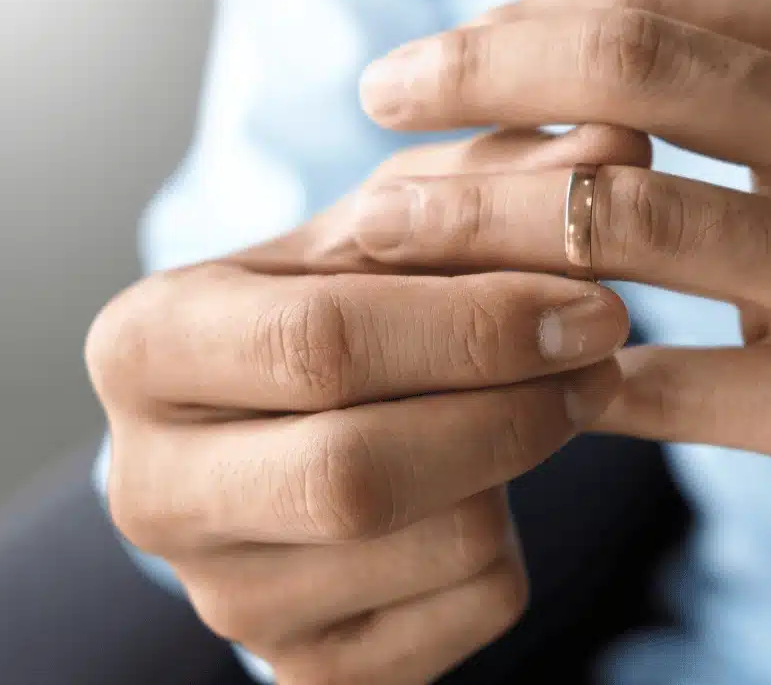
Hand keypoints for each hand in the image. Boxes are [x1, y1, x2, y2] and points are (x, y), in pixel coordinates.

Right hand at [87, 125, 648, 683]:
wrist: (292, 436)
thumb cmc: (348, 308)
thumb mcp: (396, 228)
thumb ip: (497, 179)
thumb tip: (625, 139)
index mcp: (145, 345)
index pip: (319, 341)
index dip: (477, 325)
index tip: (597, 301)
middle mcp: (148, 486)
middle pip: (357, 472)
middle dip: (510, 409)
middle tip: (605, 352)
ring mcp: (221, 596)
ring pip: (433, 547)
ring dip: (525, 466)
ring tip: (543, 402)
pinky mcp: (304, 669)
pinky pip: (465, 616)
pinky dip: (514, 546)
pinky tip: (489, 491)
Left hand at [356, 0, 770, 534]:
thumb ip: (741, 63)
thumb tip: (543, 42)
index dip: (514, 19)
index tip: (435, 56)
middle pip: (621, 69)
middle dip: (469, 76)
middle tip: (376, 97)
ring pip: (616, 220)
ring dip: (471, 222)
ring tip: (384, 226)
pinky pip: (659, 380)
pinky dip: (560, 368)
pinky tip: (504, 366)